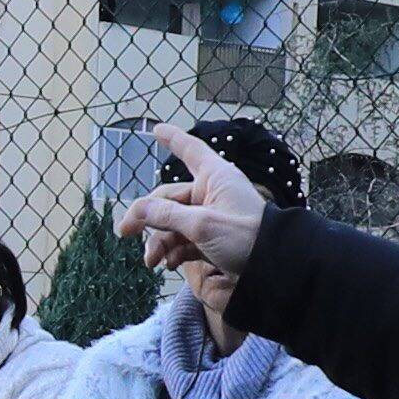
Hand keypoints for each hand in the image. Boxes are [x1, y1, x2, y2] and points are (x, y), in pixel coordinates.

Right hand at [116, 127, 266, 280]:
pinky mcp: (212, 240)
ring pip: (174, 224)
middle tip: (124, 232)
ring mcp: (212, 218)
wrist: (273, 269)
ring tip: (151, 262)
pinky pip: (185, 241)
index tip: (156, 129)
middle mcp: (212, 193)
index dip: (173, 139)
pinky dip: (173, 252)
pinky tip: (167, 264)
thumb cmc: (246, 239)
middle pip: (169, 198)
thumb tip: (137, 209)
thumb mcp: (202, 225)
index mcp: (216, 177)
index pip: (190, 150)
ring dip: (159, 241)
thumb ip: (167, 216)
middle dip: (148, 217)